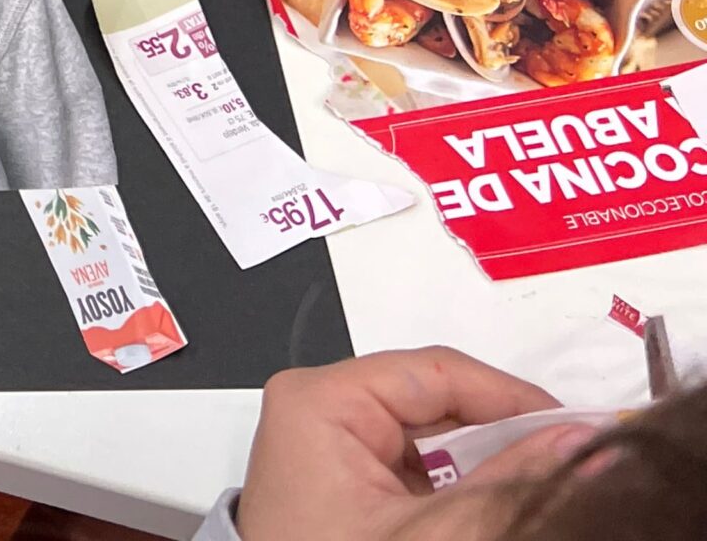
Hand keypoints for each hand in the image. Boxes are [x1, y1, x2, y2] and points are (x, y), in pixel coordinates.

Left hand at [235, 349, 565, 540]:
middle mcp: (320, 409)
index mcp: (321, 400)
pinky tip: (494, 503)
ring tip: (536, 484)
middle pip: (436, 401)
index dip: (513, 397)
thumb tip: (576, 447)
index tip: (577, 428)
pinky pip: (415, 467)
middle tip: (569, 460)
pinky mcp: (345, 482)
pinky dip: (459, 486)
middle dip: (504, 433)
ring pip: (432, 437)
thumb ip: (506, 486)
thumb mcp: (432, 534)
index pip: (437, 371)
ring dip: (485, 463)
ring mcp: (331, 446)